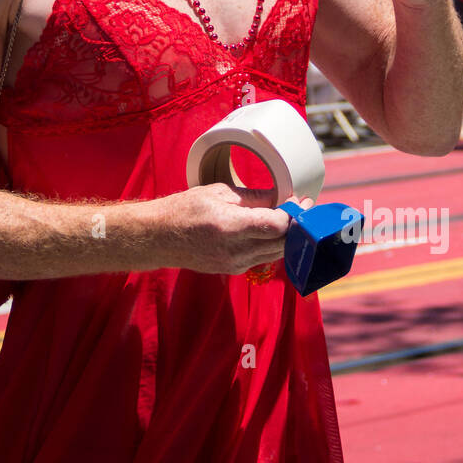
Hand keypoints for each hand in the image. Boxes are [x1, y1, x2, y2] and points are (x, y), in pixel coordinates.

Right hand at [162, 183, 314, 275]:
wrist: (159, 238)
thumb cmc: (184, 209)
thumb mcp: (218, 192)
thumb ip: (253, 197)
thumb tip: (280, 198)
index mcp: (231, 226)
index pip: (277, 226)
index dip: (294, 213)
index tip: (300, 200)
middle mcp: (235, 250)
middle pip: (282, 242)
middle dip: (297, 225)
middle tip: (303, 208)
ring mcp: (235, 264)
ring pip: (276, 253)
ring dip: (287, 236)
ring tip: (291, 217)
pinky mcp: (233, 270)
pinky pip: (262, 258)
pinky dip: (272, 244)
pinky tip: (271, 230)